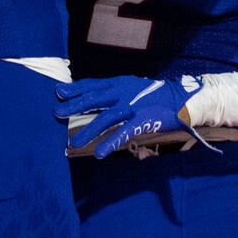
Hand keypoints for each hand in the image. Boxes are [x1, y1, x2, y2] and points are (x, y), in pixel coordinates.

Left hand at [55, 74, 203, 157]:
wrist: (180, 98)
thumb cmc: (150, 95)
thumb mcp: (129, 87)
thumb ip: (110, 93)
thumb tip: (88, 97)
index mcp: (118, 83)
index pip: (92, 84)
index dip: (75, 88)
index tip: (58, 92)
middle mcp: (123, 92)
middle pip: (94, 99)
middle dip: (74, 105)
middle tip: (56, 112)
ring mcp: (133, 106)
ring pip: (106, 118)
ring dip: (88, 130)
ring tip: (73, 142)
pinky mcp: (143, 120)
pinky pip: (124, 132)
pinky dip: (110, 142)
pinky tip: (99, 153)